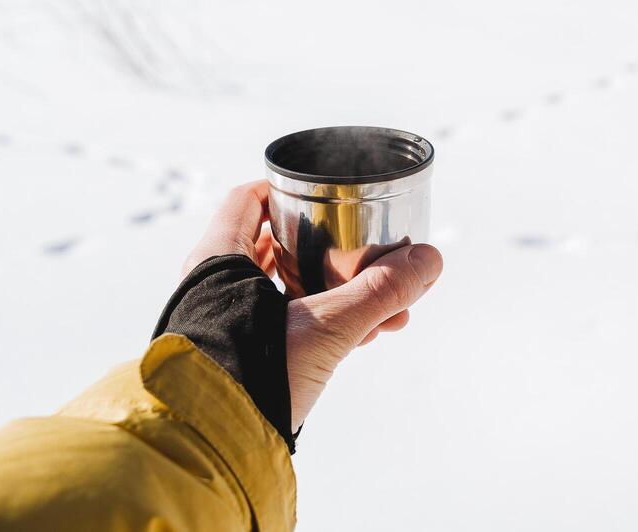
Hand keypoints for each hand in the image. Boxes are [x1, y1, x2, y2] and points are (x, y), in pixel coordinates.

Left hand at [183, 181, 442, 429]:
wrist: (209, 448)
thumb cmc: (249, 373)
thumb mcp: (326, 326)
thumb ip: (380, 292)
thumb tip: (429, 259)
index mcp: (217, 260)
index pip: (247, 200)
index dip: (284, 190)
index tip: (321, 191)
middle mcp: (213, 288)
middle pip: (273, 247)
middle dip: (330, 251)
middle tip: (368, 255)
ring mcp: (222, 326)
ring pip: (285, 294)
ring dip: (336, 295)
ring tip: (384, 309)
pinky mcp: (236, 361)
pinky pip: (284, 329)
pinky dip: (323, 327)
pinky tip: (363, 339)